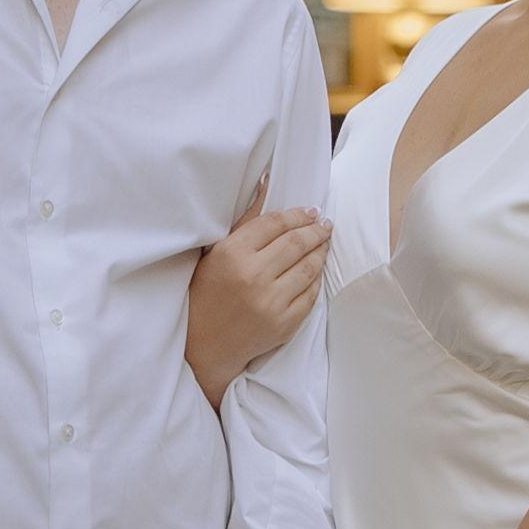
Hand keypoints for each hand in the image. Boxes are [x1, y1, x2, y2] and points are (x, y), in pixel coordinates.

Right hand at [186, 197, 329, 404]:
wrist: (203, 345)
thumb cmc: (205, 293)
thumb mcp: (216, 252)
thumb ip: (246, 220)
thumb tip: (268, 183)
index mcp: (232, 254)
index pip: (275, 224)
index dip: (297, 214)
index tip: (310, 210)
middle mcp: (253, 276)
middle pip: (297, 243)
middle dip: (315, 229)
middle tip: (324, 223)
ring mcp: (271, 302)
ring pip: (308, 267)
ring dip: (320, 251)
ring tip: (324, 241)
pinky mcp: (284, 324)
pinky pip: (310, 294)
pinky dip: (316, 278)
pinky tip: (316, 268)